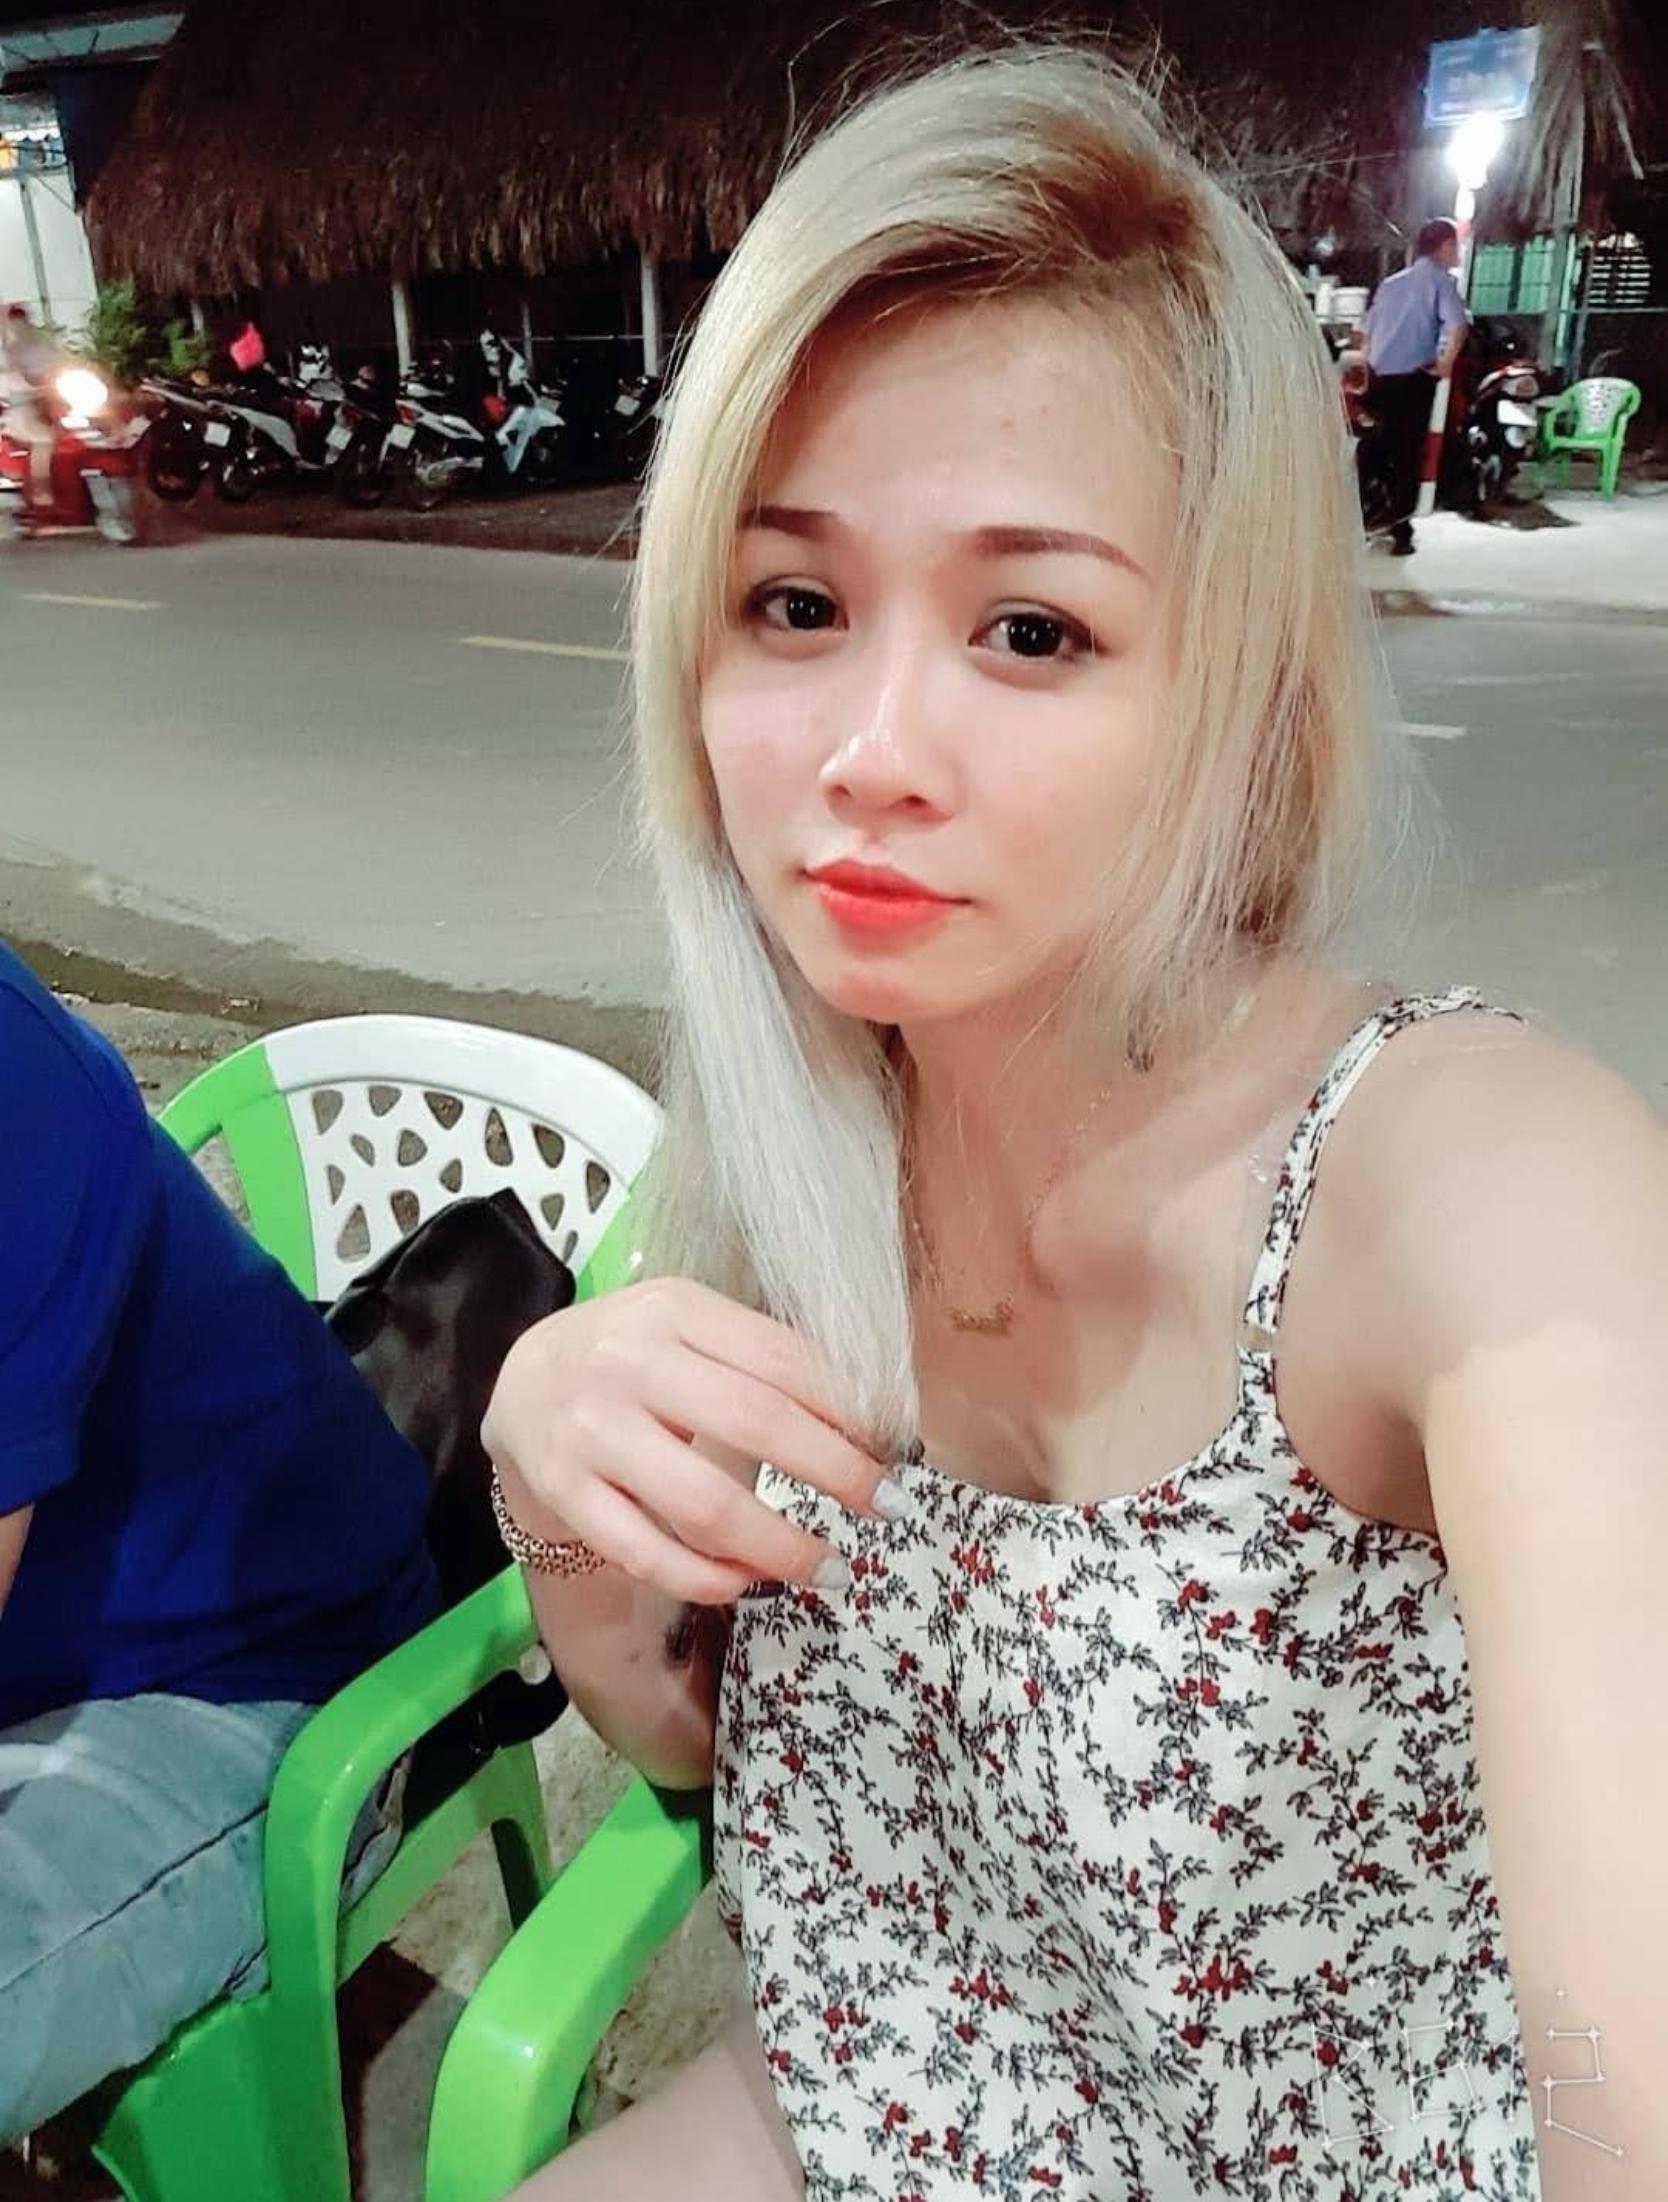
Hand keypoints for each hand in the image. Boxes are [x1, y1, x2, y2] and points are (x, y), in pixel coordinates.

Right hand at [482, 1278, 899, 1604]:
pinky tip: (748, 1582)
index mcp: (675, 1309)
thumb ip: (760, 1360)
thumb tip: (868, 1423)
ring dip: (781, 1547)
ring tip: (831, 1568)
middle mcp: (629, 1363)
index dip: (848, 1412)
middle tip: (889, 1510)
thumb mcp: (689, 1327)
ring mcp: (591, 1431)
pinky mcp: (564, 1493)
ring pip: (704, 1506)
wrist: (520, 1378)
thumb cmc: (633, 1355)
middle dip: (837, 1474)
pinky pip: (647, 1554)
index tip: (895, 1452)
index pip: (781, 1360)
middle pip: (755, 1425)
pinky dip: (708, 1580)